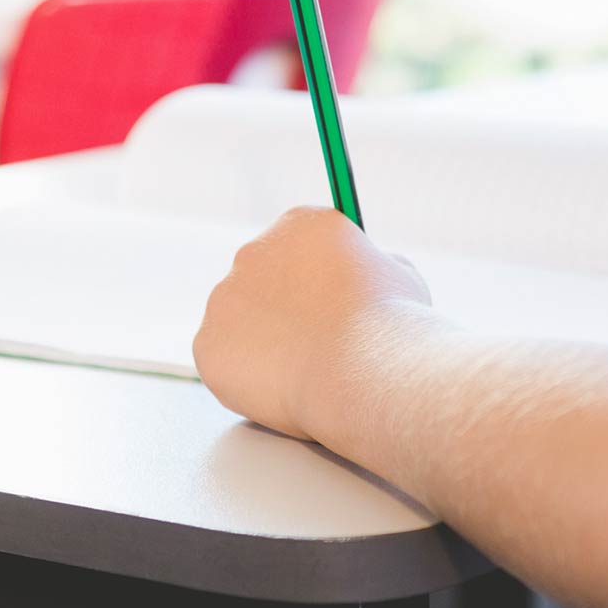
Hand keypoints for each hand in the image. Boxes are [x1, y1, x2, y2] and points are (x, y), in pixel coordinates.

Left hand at [194, 206, 431, 441]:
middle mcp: (254, 250)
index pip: (301, 241)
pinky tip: (285, 384)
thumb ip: (371, 267)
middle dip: (286, 306)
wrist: (365, 370)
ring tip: (309, 368)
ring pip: (241, 321)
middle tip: (320, 339)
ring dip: (266, 340)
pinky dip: (248, 375)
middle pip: (264, 276)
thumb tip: (364, 275)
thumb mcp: (400, 275)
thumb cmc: (391, 323)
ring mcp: (224, 298)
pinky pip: (224, 360)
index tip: (332, 296)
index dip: (320, 273)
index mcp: (303, 223)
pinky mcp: (208, 344)